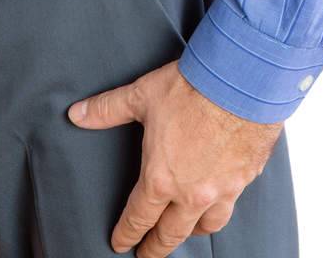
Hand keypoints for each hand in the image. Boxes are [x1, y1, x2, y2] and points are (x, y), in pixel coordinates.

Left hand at [67, 60, 282, 253]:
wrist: (240, 81)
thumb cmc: (191, 88)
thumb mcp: (140, 96)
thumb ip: (107, 109)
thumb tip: (77, 114)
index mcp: (161, 178)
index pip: (139, 218)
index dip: (126, 234)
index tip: (120, 243)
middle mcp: (191, 193)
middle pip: (171, 234)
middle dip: (156, 247)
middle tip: (148, 254)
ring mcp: (221, 190)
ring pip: (205, 226)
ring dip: (191, 232)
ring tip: (184, 232)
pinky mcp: (244, 179)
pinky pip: (231, 206)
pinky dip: (220, 210)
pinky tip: (218, 203)